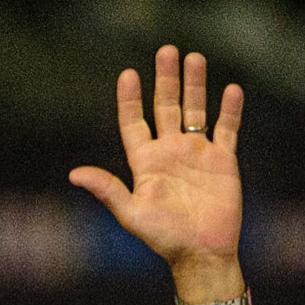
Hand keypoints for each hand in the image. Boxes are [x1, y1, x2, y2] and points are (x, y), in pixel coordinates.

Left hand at [70, 47, 244, 276]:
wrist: (202, 253)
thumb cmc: (164, 239)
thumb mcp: (131, 214)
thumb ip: (107, 190)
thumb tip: (74, 174)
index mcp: (146, 163)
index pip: (134, 123)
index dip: (129, 100)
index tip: (128, 75)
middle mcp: (170, 152)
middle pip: (166, 107)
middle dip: (166, 80)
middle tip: (166, 51)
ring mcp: (197, 154)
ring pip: (195, 110)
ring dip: (195, 85)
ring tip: (194, 58)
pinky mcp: (223, 161)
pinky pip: (227, 129)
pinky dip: (229, 110)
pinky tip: (231, 89)